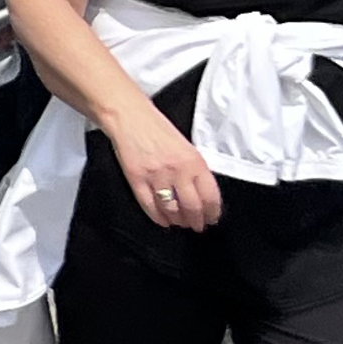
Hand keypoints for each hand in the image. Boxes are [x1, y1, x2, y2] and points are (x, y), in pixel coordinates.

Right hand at [105, 109, 223, 230]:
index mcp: (194, 162)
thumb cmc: (157, 128)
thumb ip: (195, 169)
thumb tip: (201, 193)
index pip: (210, 196)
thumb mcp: (186, 147)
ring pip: (171, 209)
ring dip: (178, 220)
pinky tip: (163, 220)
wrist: (129, 117)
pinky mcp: (136, 179)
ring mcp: (156, 176)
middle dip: (196, 221)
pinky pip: (149, 205)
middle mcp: (177, 171)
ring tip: (180, 223)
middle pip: (192, 207)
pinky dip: (157, 217)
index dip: (212, 212)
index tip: (212, 218)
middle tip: (197, 226)